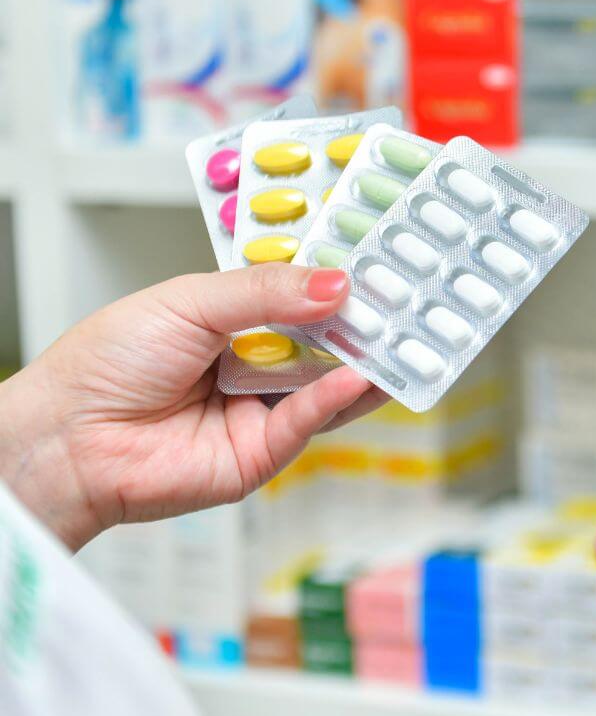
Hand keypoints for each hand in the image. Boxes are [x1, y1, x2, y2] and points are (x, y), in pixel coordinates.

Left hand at [0, 264, 389, 550]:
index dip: (339, 280)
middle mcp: (256, 363)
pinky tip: (355, 375)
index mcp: (235, 319)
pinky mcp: (263, 453)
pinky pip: (309, 421)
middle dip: (366, 321)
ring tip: (403, 337)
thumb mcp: (191, 302)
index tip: (382, 261)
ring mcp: (263, 409)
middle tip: (407, 298)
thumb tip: (335, 285)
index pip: (302, 294)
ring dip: (367, 361)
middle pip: (327, 340)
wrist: (68, 438)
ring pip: (330, 383)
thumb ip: (265, 291)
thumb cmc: (107, 364)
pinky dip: (335, 398)